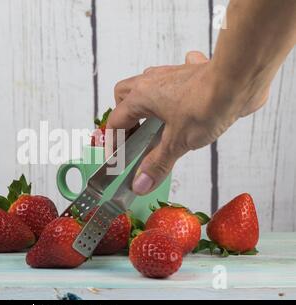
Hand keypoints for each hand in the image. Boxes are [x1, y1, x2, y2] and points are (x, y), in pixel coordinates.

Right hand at [106, 51, 268, 194]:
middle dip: (125, 117)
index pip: (116, 122)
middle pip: (124, 96)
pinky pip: (175, 76)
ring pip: (146, 85)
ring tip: (153, 126)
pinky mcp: (192, 73)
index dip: (113, 143)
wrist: (239, 78)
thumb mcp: (177, 142)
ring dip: (145, 104)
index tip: (115, 160)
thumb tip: (139, 185)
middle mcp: (151, 81)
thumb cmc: (206, 105)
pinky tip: (180, 100)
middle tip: (134, 139)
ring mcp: (171, 74)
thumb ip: (157, 164)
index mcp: (141, 97)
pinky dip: (173, 89)